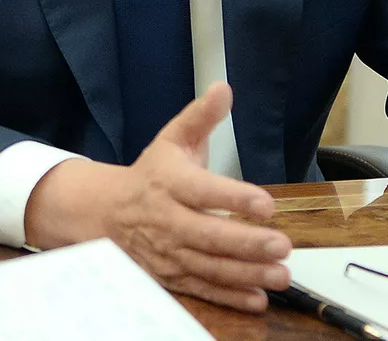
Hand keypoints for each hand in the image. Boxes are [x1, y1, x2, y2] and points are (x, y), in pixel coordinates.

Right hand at [24, 82, 291, 311]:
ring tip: (280, 274)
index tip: (265, 204)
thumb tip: (223, 88)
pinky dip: (229, 297)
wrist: (106, 213)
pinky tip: (257, 299)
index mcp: (169, 182)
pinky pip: (201, 289)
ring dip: (245, 274)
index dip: (233, 198)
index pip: (203, 191)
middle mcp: (167, 219)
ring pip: (208, 267)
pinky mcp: (171, 276)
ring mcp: (168, 252)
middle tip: (281, 245)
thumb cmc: (151, 175)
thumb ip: (201, 116)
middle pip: (208, 235)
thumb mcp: (171, 139)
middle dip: (246, 243)